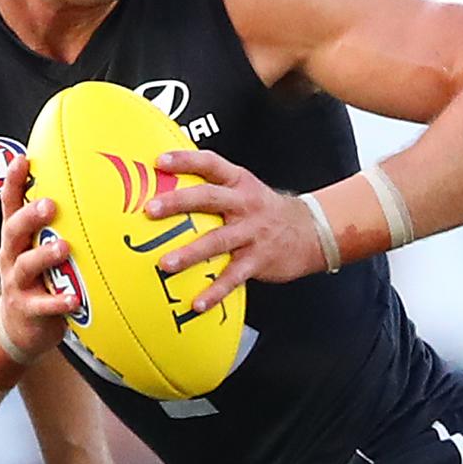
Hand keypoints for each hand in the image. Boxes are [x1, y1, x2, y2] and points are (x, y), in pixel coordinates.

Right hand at [0, 155, 76, 357]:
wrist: (20, 328)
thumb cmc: (40, 278)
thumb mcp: (41, 247)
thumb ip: (59, 224)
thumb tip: (94, 188)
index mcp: (17, 237)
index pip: (10, 204)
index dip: (13, 181)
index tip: (22, 158)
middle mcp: (12, 255)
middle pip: (14, 229)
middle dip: (30, 215)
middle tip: (50, 204)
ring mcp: (17, 283)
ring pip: (26, 265)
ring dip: (45, 255)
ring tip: (63, 248)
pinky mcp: (27, 310)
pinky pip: (42, 306)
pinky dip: (57, 302)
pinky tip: (73, 299)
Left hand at [146, 149, 324, 311]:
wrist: (312, 230)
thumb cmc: (266, 210)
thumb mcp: (245, 188)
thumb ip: (215, 185)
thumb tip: (171, 184)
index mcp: (238, 182)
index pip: (210, 164)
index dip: (184, 160)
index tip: (159, 161)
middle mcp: (244, 204)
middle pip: (208, 198)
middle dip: (178, 203)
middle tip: (151, 209)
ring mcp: (251, 232)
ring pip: (217, 241)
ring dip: (190, 253)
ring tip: (166, 264)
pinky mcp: (258, 259)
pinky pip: (233, 277)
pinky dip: (215, 292)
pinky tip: (198, 303)